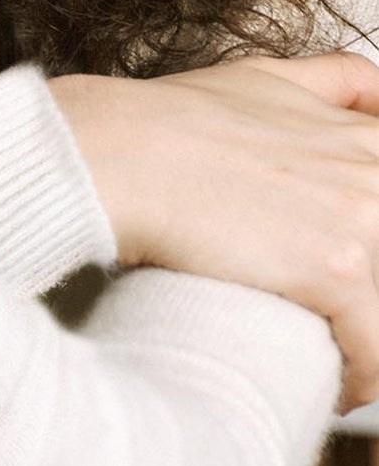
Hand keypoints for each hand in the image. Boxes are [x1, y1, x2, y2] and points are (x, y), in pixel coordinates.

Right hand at [51, 53, 378, 408]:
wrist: (112, 152)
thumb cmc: (165, 120)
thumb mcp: (259, 78)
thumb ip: (330, 80)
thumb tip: (374, 88)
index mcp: (363, 137)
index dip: (366, 243)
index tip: (348, 270)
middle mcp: (374, 172)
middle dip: (366, 293)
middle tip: (331, 314)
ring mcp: (363, 220)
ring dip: (368, 342)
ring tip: (334, 361)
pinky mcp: (338, 269)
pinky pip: (377, 352)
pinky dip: (360, 379)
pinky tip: (334, 386)